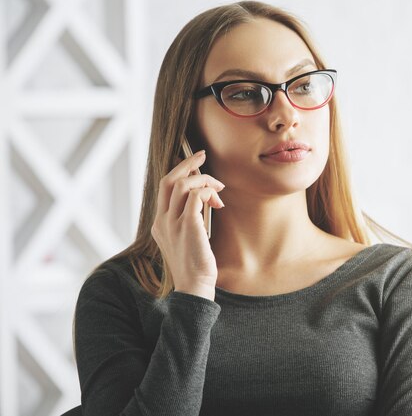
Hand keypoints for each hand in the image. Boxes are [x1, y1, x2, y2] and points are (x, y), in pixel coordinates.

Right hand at [151, 150, 224, 299]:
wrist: (194, 288)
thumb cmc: (195, 266)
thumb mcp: (186, 240)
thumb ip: (188, 220)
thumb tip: (202, 199)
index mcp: (159, 223)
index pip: (164, 187)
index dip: (179, 170)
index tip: (194, 163)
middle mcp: (162, 221)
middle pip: (169, 179)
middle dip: (187, 163)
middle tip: (203, 156)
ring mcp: (173, 223)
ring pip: (184, 184)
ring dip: (204, 179)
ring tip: (218, 187)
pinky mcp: (188, 226)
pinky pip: (196, 196)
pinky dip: (208, 192)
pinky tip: (218, 202)